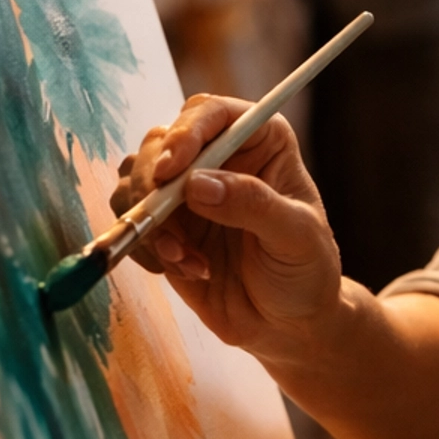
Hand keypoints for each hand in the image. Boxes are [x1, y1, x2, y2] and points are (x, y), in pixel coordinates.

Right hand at [111, 94, 342, 368]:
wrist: (287, 324)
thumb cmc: (305, 271)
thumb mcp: (296, 237)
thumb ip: (252, 205)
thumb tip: (196, 183)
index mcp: (260, 141)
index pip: (210, 114)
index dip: (185, 133)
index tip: (171, 170)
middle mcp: (218, 157)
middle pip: (160, 143)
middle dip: (153, 182)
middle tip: (162, 219)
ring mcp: (186, 191)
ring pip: (136, 179)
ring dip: (150, 220)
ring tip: (187, 257)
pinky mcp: (165, 227)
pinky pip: (132, 222)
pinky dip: (147, 247)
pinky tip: (188, 269)